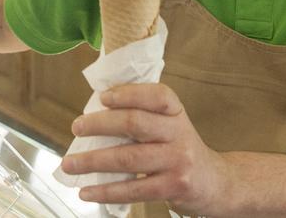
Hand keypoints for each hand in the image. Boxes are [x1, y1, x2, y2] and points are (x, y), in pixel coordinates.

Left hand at [60, 84, 233, 214]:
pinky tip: (87, 191)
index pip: (156, 95)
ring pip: (128, 158)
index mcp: (176, 112)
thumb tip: (94, 113)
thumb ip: (142, 116)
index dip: (128, 94)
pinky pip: (134, 189)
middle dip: (100, 125)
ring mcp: (177, 160)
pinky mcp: (174, 186)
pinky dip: (106, 191)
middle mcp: (179, 132)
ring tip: (70, 164)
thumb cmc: (180, 150)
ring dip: (93, 161)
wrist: (215, 182)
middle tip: (76, 128)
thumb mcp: (170, 125)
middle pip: (135, 123)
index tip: (102, 98)